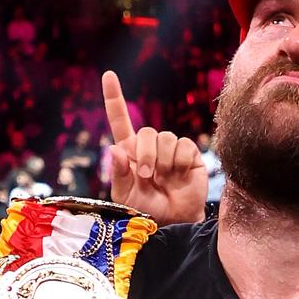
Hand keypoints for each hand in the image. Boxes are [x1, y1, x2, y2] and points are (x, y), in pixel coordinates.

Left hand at [102, 71, 205, 224]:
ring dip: (162, 160)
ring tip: (164, 178)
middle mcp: (150, 147)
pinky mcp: (189, 155)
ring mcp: (170, 150)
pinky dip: (179, 161)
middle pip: (146, 132)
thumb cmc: (147, 211)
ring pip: (165, 138)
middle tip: (146, 175)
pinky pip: (183, 146)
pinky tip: (179, 175)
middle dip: (145, 154)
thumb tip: (114, 149)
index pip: (120, 120)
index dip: (114, 98)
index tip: (108, 75)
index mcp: (129, 152)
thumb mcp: (125, 195)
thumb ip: (119, 174)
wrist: (174, 223)